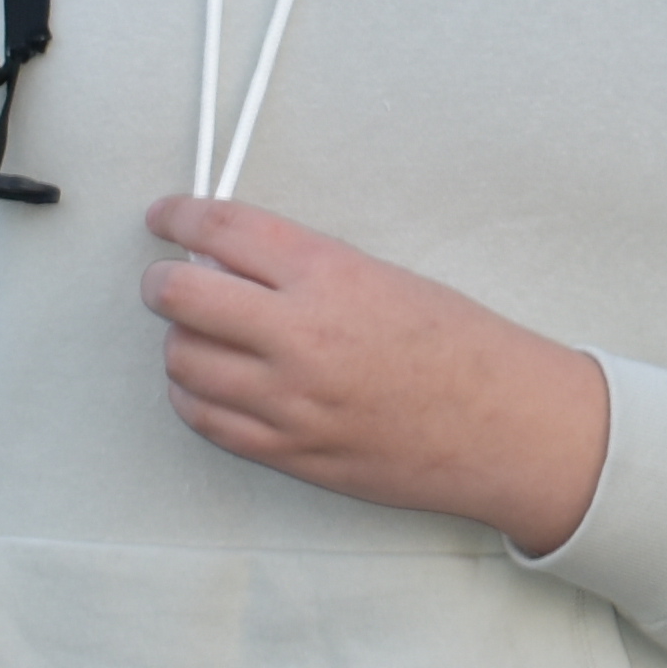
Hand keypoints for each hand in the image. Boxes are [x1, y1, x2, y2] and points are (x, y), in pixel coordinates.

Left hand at [137, 194, 613, 553]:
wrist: (503, 427)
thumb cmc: (459, 350)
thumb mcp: (382, 277)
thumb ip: (301, 268)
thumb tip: (226, 259)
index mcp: (329, 276)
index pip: (221, 230)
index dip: (179, 217)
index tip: (167, 217)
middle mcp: (300, 336)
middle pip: (180, 295)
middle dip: (162, 281)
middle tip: (167, 279)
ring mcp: (289, 400)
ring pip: (182, 361)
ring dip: (181, 341)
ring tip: (204, 335)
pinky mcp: (288, 451)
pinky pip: (204, 419)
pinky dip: (194, 395)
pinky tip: (212, 383)